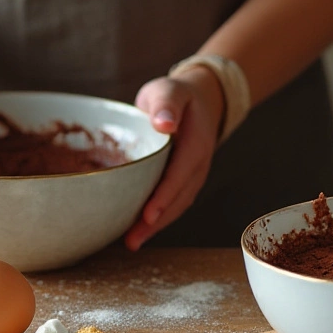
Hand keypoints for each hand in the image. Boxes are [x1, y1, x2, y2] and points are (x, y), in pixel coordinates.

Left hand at [125, 65, 224, 249]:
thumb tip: (165, 124)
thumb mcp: (170, 90)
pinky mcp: (184, 180)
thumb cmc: (178, 96)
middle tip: (132, 239)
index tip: (148, 215)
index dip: (165, 196)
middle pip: (179, 198)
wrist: (199, 100)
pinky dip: (159, 218)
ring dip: (157, 226)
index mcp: (196, 143)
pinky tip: (140, 229)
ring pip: (178, 205)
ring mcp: (193, 175)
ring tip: (132, 241)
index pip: (180, 174)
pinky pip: (174, 202)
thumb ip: (167, 104)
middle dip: (157, 222)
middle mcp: (198, 164)